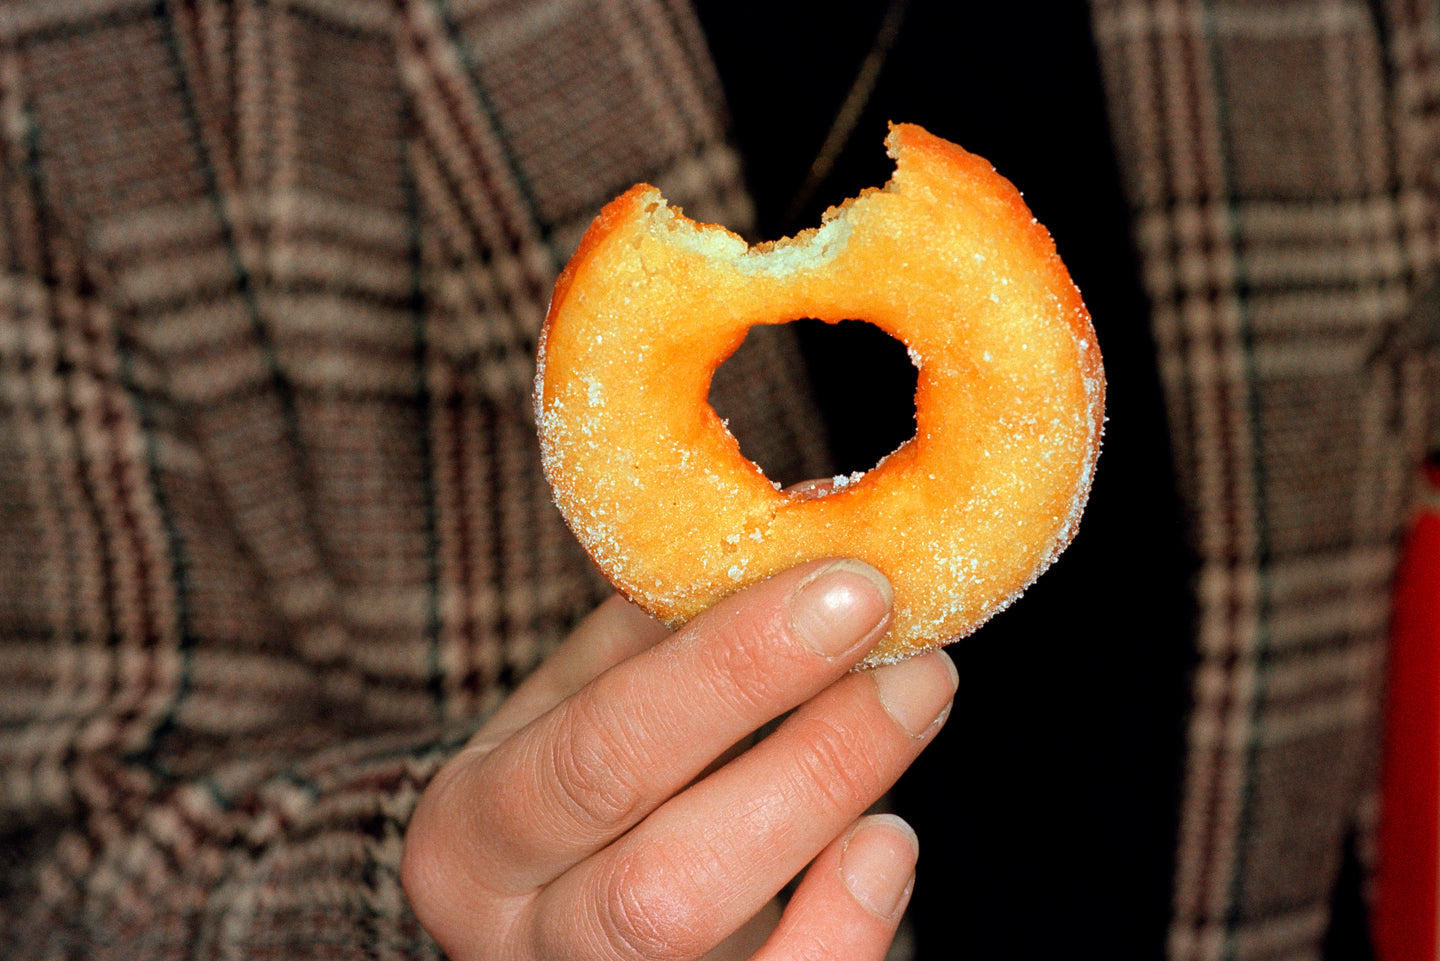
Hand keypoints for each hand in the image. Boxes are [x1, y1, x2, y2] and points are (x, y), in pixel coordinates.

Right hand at [402, 558, 956, 959]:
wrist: (561, 925)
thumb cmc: (591, 800)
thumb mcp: (593, 705)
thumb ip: (673, 627)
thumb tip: (812, 514)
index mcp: (472, 826)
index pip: (602, 747)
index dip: (732, 670)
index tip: (850, 588)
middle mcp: (512, 933)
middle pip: (658, 873)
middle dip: (807, 756)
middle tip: (913, 658)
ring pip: (702, 936)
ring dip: (831, 814)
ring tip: (914, 712)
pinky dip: (847, 930)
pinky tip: (891, 842)